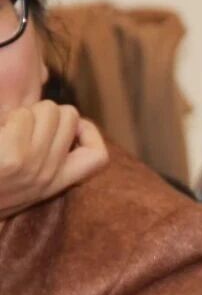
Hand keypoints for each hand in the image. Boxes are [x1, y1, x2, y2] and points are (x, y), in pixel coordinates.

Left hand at [0, 102, 107, 218]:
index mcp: (54, 184)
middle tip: (21, 126)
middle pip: (70, 118)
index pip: (99, 157)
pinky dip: (6, 117)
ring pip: (48, 110)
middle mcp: (49, 177)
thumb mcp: (18, 182)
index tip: (66, 130)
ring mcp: (33, 168)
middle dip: (45, 112)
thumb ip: (41, 159)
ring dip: (23, 112)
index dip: (88, 132)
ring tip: (4, 129)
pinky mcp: (13, 159)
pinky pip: (22, 116)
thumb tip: (62, 121)